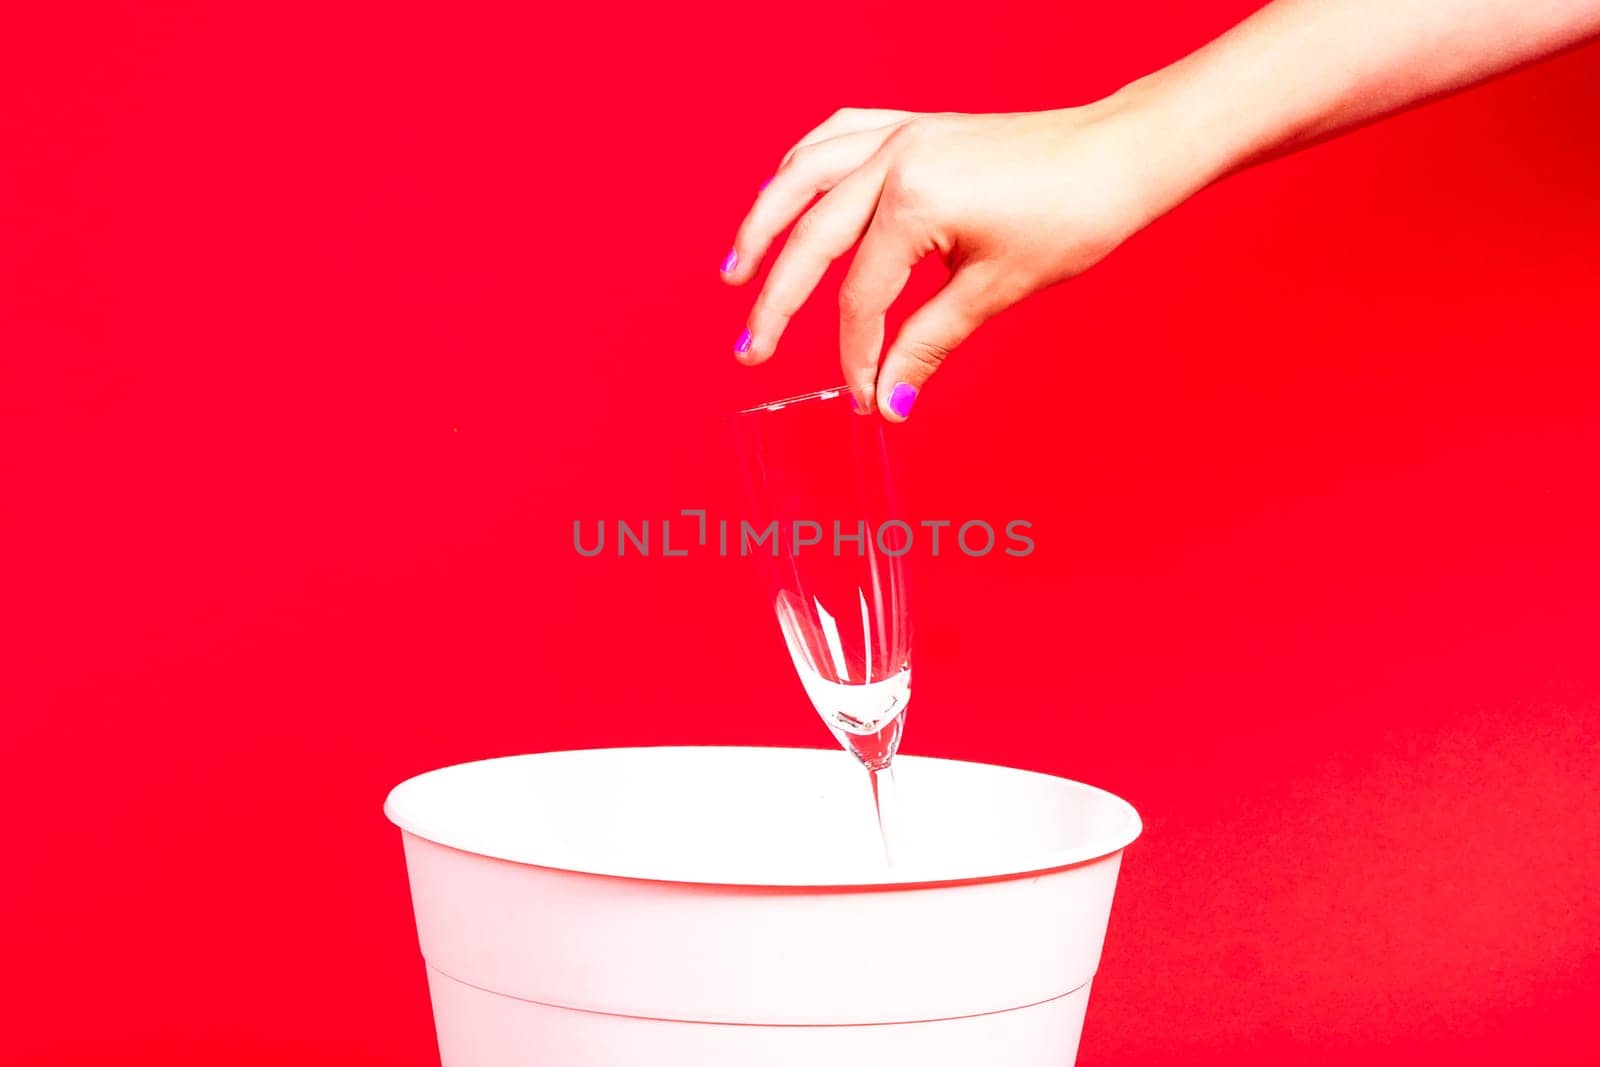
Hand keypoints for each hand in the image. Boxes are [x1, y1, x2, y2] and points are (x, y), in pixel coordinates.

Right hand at [719, 100, 1188, 419]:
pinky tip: (787, 195)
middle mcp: (895, 157)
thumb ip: (928, 343)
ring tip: (735, 271)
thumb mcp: (994, 291)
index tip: (862, 398)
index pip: (860, 295)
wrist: (1120, 155)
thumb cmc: (1072, 215)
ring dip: (763, 222)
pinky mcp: (915, 125)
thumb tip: (891, 399)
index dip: (855, 355)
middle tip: (751, 350)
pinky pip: (836, 137)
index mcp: (914, 199)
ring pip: (803, 174)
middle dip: (777, 302)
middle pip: (810, 238)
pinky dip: (803, 168)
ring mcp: (901, 133)